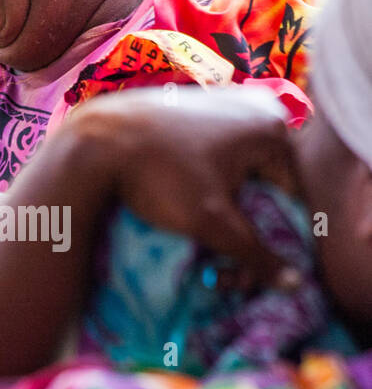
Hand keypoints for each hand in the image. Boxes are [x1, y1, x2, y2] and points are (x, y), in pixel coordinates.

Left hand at [66, 86, 299, 286]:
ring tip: (204, 241)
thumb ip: (257, 254)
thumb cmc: (157, 175)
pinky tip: (187, 204)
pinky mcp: (192, 108)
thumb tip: (294, 284)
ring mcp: (221, 103)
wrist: (93, 140)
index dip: (278, 237)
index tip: (251, 268)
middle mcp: (254, 107)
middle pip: (266, 182)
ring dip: (228, 208)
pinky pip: (215, 153)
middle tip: (226, 267)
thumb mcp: (212, 222)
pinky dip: (208, 182)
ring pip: (239, 170)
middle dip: (249, 225)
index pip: (293, 195)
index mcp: (272, 128)